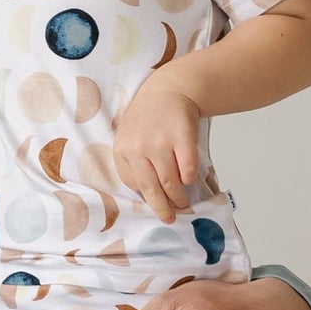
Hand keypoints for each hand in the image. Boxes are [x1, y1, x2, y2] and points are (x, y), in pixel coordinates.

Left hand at [113, 78, 201, 225]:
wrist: (169, 91)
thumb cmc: (148, 119)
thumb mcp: (129, 138)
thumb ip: (133, 162)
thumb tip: (147, 195)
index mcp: (122, 150)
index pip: (132, 184)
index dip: (145, 196)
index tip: (155, 205)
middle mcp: (138, 147)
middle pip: (150, 188)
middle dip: (162, 208)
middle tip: (170, 218)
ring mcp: (160, 142)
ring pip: (170, 182)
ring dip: (178, 198)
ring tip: (183, 204)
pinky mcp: (182, 137)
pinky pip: (188, 169)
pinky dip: (189, 179)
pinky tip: (189, 180)